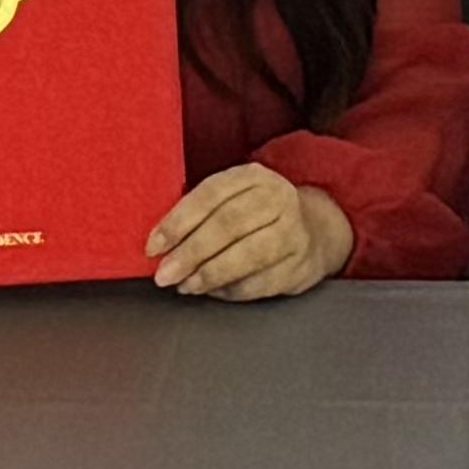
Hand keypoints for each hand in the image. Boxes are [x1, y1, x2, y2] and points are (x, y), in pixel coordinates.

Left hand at [148, 163, 355, 301]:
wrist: (316, 229)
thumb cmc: (256, 215)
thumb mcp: (233, 198)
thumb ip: (200, 213)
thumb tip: (159, 244)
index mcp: (253, 176)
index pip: (210, 194)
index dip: (178, 221)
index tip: (153, 247)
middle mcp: (278, 198)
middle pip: (228, 225)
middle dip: (191, 252)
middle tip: (164, 274)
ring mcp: (295, 232)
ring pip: (247, 256)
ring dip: (210, 275)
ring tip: (185, 285)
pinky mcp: (301, 265)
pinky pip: (260, 283)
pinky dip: (230, 291)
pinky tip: (211, 292)